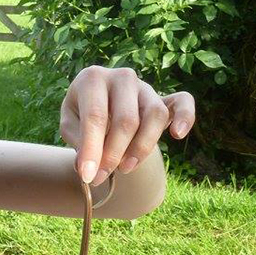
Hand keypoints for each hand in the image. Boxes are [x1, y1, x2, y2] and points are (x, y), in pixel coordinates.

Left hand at [59, 66, 195, 185]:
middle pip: (127, 120)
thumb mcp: (69, 124)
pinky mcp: (165, 97)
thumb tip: (86, 166)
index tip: (87, 176)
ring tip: (125, 168)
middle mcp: (122, 77)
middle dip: (114, 154)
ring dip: (142, 147)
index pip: (95, 117)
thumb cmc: (82, 113)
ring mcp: (145, 87)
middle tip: (101, 177)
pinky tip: (177, 134)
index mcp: (93, 79)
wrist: (99, 101)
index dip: (92, 150)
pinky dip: (186, 117)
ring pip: (155, 116)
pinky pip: (183, 102)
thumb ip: (77, 141)